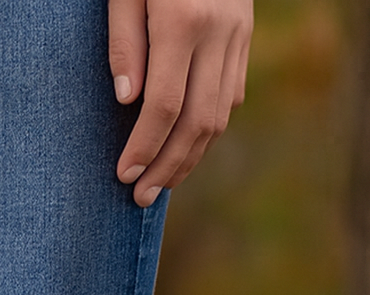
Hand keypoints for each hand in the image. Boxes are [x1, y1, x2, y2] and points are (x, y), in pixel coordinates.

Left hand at [109, 0, 252, 207]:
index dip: (144, 148)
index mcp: (183, 21)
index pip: (164, 106)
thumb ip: (124, 41)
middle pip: (197, 123)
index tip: (123, 175)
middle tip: (140, 199)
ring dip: (190, 158)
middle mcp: (218, 33)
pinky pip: (230, 96)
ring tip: (161, 184)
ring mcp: (238, 36)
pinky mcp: (245, 37)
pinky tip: (184, 149)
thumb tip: (128, 102)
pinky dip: (207, 129)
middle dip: (167, 168)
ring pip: (219, 116)